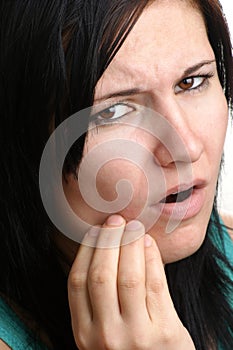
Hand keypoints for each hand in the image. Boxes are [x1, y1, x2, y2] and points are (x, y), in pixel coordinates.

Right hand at [68, 215, 194, 349]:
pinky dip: (152, 258)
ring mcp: (136, 335)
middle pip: (101, 275)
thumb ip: (97, 303)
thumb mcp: (102, 334)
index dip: (86, 251)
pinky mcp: (165, 332)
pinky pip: (156, 284)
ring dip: (130, 244)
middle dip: (108, 241)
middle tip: (115, 221)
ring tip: (133, 227)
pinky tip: (149, 244)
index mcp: (83, 334)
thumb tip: (101, 248)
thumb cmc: (128, 349)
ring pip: (129, 276)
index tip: (94, 231)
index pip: (77, 282)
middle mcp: (106, 335)